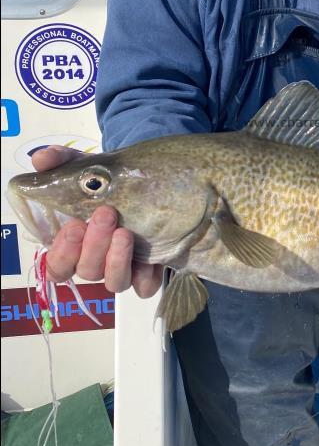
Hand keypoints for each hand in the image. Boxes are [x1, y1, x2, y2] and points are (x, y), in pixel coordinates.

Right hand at [31, 146, 162, 297]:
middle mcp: (96, 262)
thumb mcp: (86, 169)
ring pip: (114, 282)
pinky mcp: (148, 274)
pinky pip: (145, 287)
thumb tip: (41, 158)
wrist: (146, 184)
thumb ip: (61, 162)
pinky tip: (149, 258)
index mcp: (74, 246)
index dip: (63, 251)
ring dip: (116, 259)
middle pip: (87, 271)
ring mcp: (122, 270)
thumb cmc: (108, 183)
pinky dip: (146, 275)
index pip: (57, 266)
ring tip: (125, 232)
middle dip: (94, 244)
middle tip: (106, 214)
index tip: (74, 225)